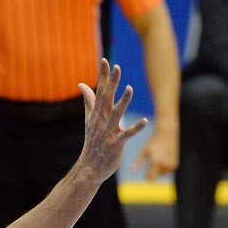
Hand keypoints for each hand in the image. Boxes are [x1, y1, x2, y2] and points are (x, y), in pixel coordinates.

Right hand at [76, 59, 149, 184]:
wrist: (90, 167)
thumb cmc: (93, 143)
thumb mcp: (89, 120)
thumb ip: (89, 101)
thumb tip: (82, 84)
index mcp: (96, 114)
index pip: (99, 91)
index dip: (103, 76)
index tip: (105, 60)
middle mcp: (101, 121)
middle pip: (107, 99)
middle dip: (112, 83)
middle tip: (117, 67)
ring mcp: (108, 133)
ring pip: (116, 114)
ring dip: (123, 102)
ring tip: (130, 88)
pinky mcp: (116, 144)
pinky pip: (126, 135)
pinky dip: (135, 128)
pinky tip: (145, 121)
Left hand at [131, 123, 178, 180]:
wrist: (167, 134)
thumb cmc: (153, 142)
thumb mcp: (144, 151)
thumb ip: (138, 162)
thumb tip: (131, 170)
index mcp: (156, 162)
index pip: (150, 177)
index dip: (147, 176)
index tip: (145, 173)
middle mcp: (164, 165)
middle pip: (156, 176)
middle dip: (152, 172)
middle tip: (152, 160)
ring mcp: (170, 165)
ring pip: (161, 174)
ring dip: (158, 170)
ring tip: (157, 158)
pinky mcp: (175, 165)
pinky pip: (167, 171)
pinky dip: (164, 167)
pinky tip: (163, 158)